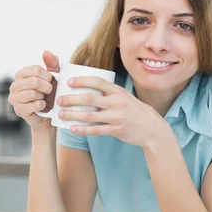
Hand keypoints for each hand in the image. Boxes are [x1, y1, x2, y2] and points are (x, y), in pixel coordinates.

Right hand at [8, 51, 59, 129]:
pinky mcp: (18, 110)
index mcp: (21, 74)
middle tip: (49, 92)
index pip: (36, 70)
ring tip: (44, 99)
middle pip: (34, 82)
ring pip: (33, 93)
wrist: (48, 115)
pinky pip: (34, 104)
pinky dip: (42, 105)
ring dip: (43, 97)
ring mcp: (14, 98)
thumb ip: (52, 64)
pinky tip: (42, 106)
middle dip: (47, 87)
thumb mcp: (53, 77)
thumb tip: (46, 52)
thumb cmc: (49, 94)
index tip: (51, 81)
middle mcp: (14, 85)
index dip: (47, 76)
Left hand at [57, 76, 171, 146]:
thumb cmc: (135, 111)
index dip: (82, 81)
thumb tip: (88, 88)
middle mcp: (117, 103)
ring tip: (61, 114)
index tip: (69, 82)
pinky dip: (83, 130)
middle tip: (59, 100)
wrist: (152, 128)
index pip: (98, 82)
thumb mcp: (125, 97)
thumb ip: (110, 93)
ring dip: (73, 115)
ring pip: (90, 115)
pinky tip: (73, 128)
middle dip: (72, 99)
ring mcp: (116, 117)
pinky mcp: (116, 130)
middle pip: (90, 99)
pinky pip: (96, 130)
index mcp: (118, 92)